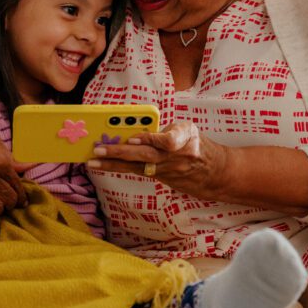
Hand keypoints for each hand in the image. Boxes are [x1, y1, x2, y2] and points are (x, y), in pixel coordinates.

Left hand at [87, 120, 229, 200]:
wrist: (214, 172)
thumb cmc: (196, 143)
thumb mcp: (187, 129)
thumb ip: (164, 129)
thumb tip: (134, 130)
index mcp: (186, 136)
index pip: (168, 140)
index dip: (149, 141)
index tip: (132, 139)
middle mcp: (177, 155)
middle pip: (146, 155)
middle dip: (120, 152)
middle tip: (99, 149)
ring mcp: (169, 169)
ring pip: (138, 167)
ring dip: (114, 164)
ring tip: (93, 160)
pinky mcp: (163, 178)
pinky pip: (138, 171)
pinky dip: (120, 168)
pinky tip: (104, 165)